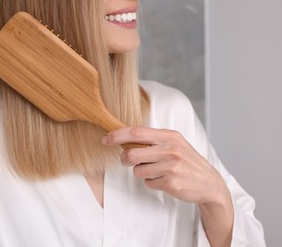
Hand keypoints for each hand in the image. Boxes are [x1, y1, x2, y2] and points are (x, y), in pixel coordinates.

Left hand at [102, 126, 233, 245]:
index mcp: (169, 136)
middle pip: (131, 154)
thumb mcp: (174, 144)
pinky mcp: (171, 182)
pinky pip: (148, 183)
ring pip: (138, 171)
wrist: (209, 182)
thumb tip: (125, 140)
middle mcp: (170, 149)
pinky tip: (165, 180)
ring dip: (142, 173)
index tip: (105, 139)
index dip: (117, 135)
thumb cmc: (187, 161)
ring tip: (157, 171)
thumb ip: (152, 140)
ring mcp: (171, 166)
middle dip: (124, 159)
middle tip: (126, 161)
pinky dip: (152, 182)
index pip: (137, 132)